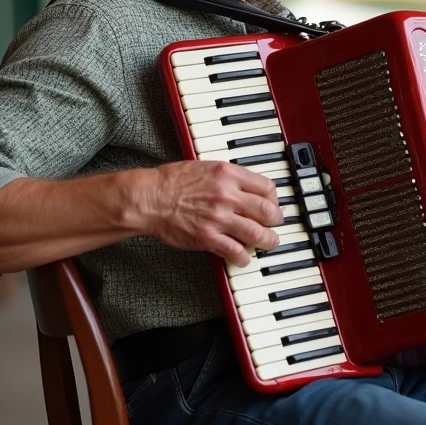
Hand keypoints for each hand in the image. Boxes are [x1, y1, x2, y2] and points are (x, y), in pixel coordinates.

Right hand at [133, 160, 282, 266]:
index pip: (266, 187)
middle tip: (275, 225)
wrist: (149, 199)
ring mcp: (218, 218)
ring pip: (257, 233)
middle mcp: (227, 195)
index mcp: (227, 174)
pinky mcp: (208, 237)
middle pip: (268, 211)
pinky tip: (244, 257)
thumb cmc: (171, 181)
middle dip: (276, 221)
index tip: (272, 204)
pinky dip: (244, 257)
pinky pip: (235, 251)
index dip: (273, 198)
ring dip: (268, 241)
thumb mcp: (204, 166)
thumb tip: (246, 186)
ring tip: (269, 243)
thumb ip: (227, 176)